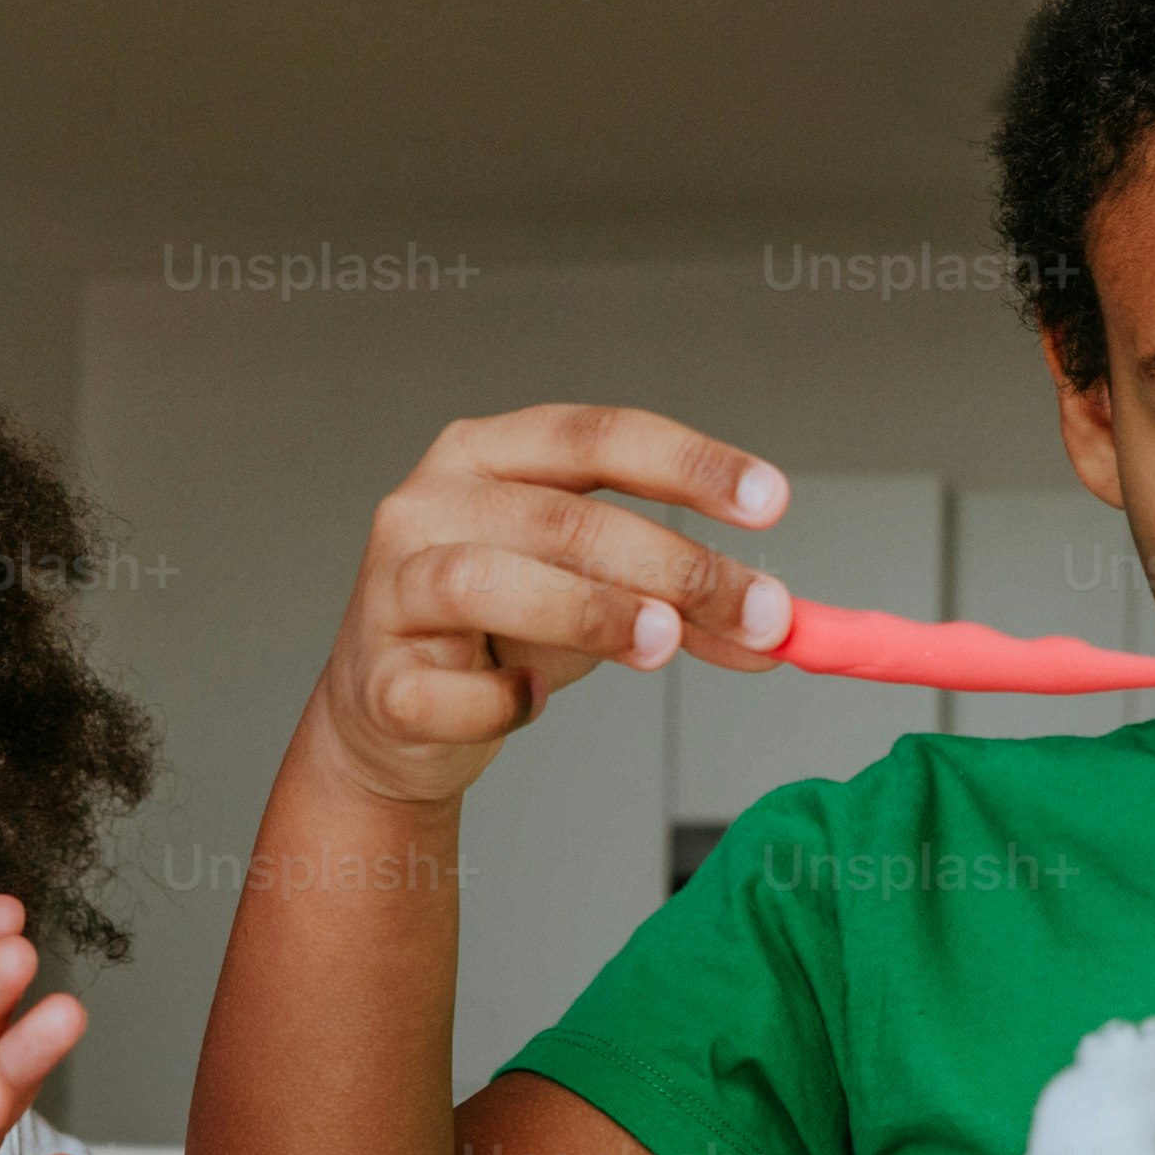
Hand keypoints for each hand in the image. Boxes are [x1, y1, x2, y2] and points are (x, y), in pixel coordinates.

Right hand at [294, 406, 798, 814]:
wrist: (393, 718)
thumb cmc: (499, 634)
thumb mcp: (598, 598)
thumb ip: (683, 605)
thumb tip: (778, 625)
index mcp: (486, 455)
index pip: (596, 436)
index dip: (689, 464)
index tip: (770, 501)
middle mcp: (428, 503)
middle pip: (560, 517)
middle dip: (674, 565)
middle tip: (760, 610)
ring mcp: (391, 588)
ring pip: (485, 580)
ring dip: (590, 612)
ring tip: (663, 645)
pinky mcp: (376, 678)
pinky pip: (447, 689)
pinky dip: (502, 702)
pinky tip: (529, 704)